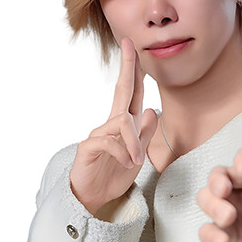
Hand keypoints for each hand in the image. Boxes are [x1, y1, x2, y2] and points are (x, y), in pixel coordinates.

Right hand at [70, 38, 157, 214]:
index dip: (134, 70)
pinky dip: (122, 152)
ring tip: (136, 160)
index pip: (132, 92)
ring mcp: (99, 133)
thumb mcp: (137, 156)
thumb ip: (144, 135)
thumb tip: (152, 111)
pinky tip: (126, 164)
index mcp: (124, 123)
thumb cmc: (114, 174)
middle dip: (127, 67)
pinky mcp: (89, 146)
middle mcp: (111, 123)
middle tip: (129, 44)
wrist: (92, 197)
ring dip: (134, 141)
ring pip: (122, 122)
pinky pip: (109, 141)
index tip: (133, 46)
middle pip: (122, 90)